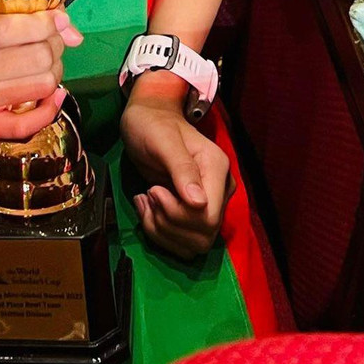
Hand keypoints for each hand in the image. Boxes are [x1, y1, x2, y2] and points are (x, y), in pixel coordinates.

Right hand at [0, 5, 82, 140]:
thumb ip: (28, 16)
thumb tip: (72, 34)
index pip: (10, 30)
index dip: (44, 23)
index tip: (57, 18)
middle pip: (37, 58)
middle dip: (53, 44)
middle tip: (48, 39)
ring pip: (43, 84)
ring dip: (53, 69)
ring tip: (43, 61)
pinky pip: (29, 124)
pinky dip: (50, 106)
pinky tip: (53, 92)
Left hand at [121, 88, 230, 258]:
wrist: (148, 120)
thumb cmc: (153, 124)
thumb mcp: (163, 140)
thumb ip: (182, 169)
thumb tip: (199, 203)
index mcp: (217, 169)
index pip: (209, 217)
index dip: (179, 215)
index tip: (155, 190)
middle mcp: (218, 190)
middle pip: (203, 235)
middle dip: (167, 222)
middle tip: (149, 193)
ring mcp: (208, 204)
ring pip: (193, 244)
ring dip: (161, 229)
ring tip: (145, 200)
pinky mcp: (193, 214)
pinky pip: (182, 242)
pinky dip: (159, 232)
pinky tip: (147, 208)